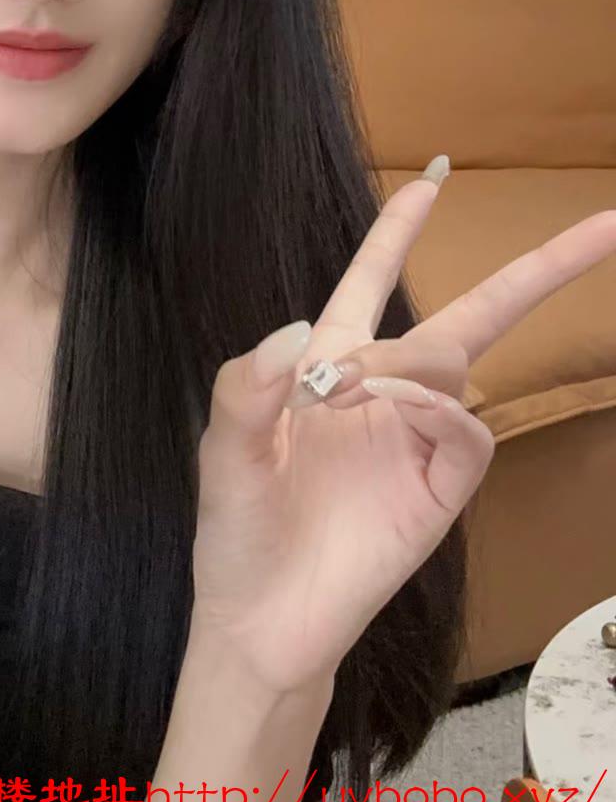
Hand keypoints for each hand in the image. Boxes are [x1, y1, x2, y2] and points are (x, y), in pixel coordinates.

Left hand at [192, 168, 615, 694]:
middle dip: (532, 271)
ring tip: (346, 394)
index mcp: (325, 369)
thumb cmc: (238, 530)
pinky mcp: (441, 490)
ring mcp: (417, 440)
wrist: (262, 621)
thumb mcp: (223, 448)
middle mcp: (380, 395)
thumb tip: (302, 331)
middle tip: (605, 225)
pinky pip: (466, 431)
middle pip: (466, 317)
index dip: (397, 233)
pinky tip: (398, 414)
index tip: (431, 180)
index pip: (368, 283)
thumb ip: (250, 383)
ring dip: (412, 362)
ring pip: (456, 365)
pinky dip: (440, 410)